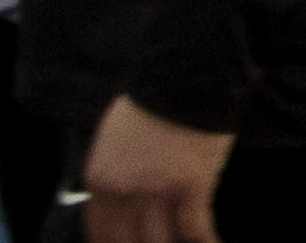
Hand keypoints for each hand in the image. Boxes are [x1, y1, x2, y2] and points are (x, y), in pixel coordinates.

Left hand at [83, 96, 233, 242]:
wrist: (185, 78)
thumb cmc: (151, 103)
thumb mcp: (111, 141)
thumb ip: (111, 175)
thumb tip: (116, 204)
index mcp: (100, 180)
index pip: (100, 234)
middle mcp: (124, 191)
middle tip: (159, 241)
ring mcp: (157, 191)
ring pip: (162, 240)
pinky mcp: (192, 187)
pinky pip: (196, 229)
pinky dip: (206, 242)